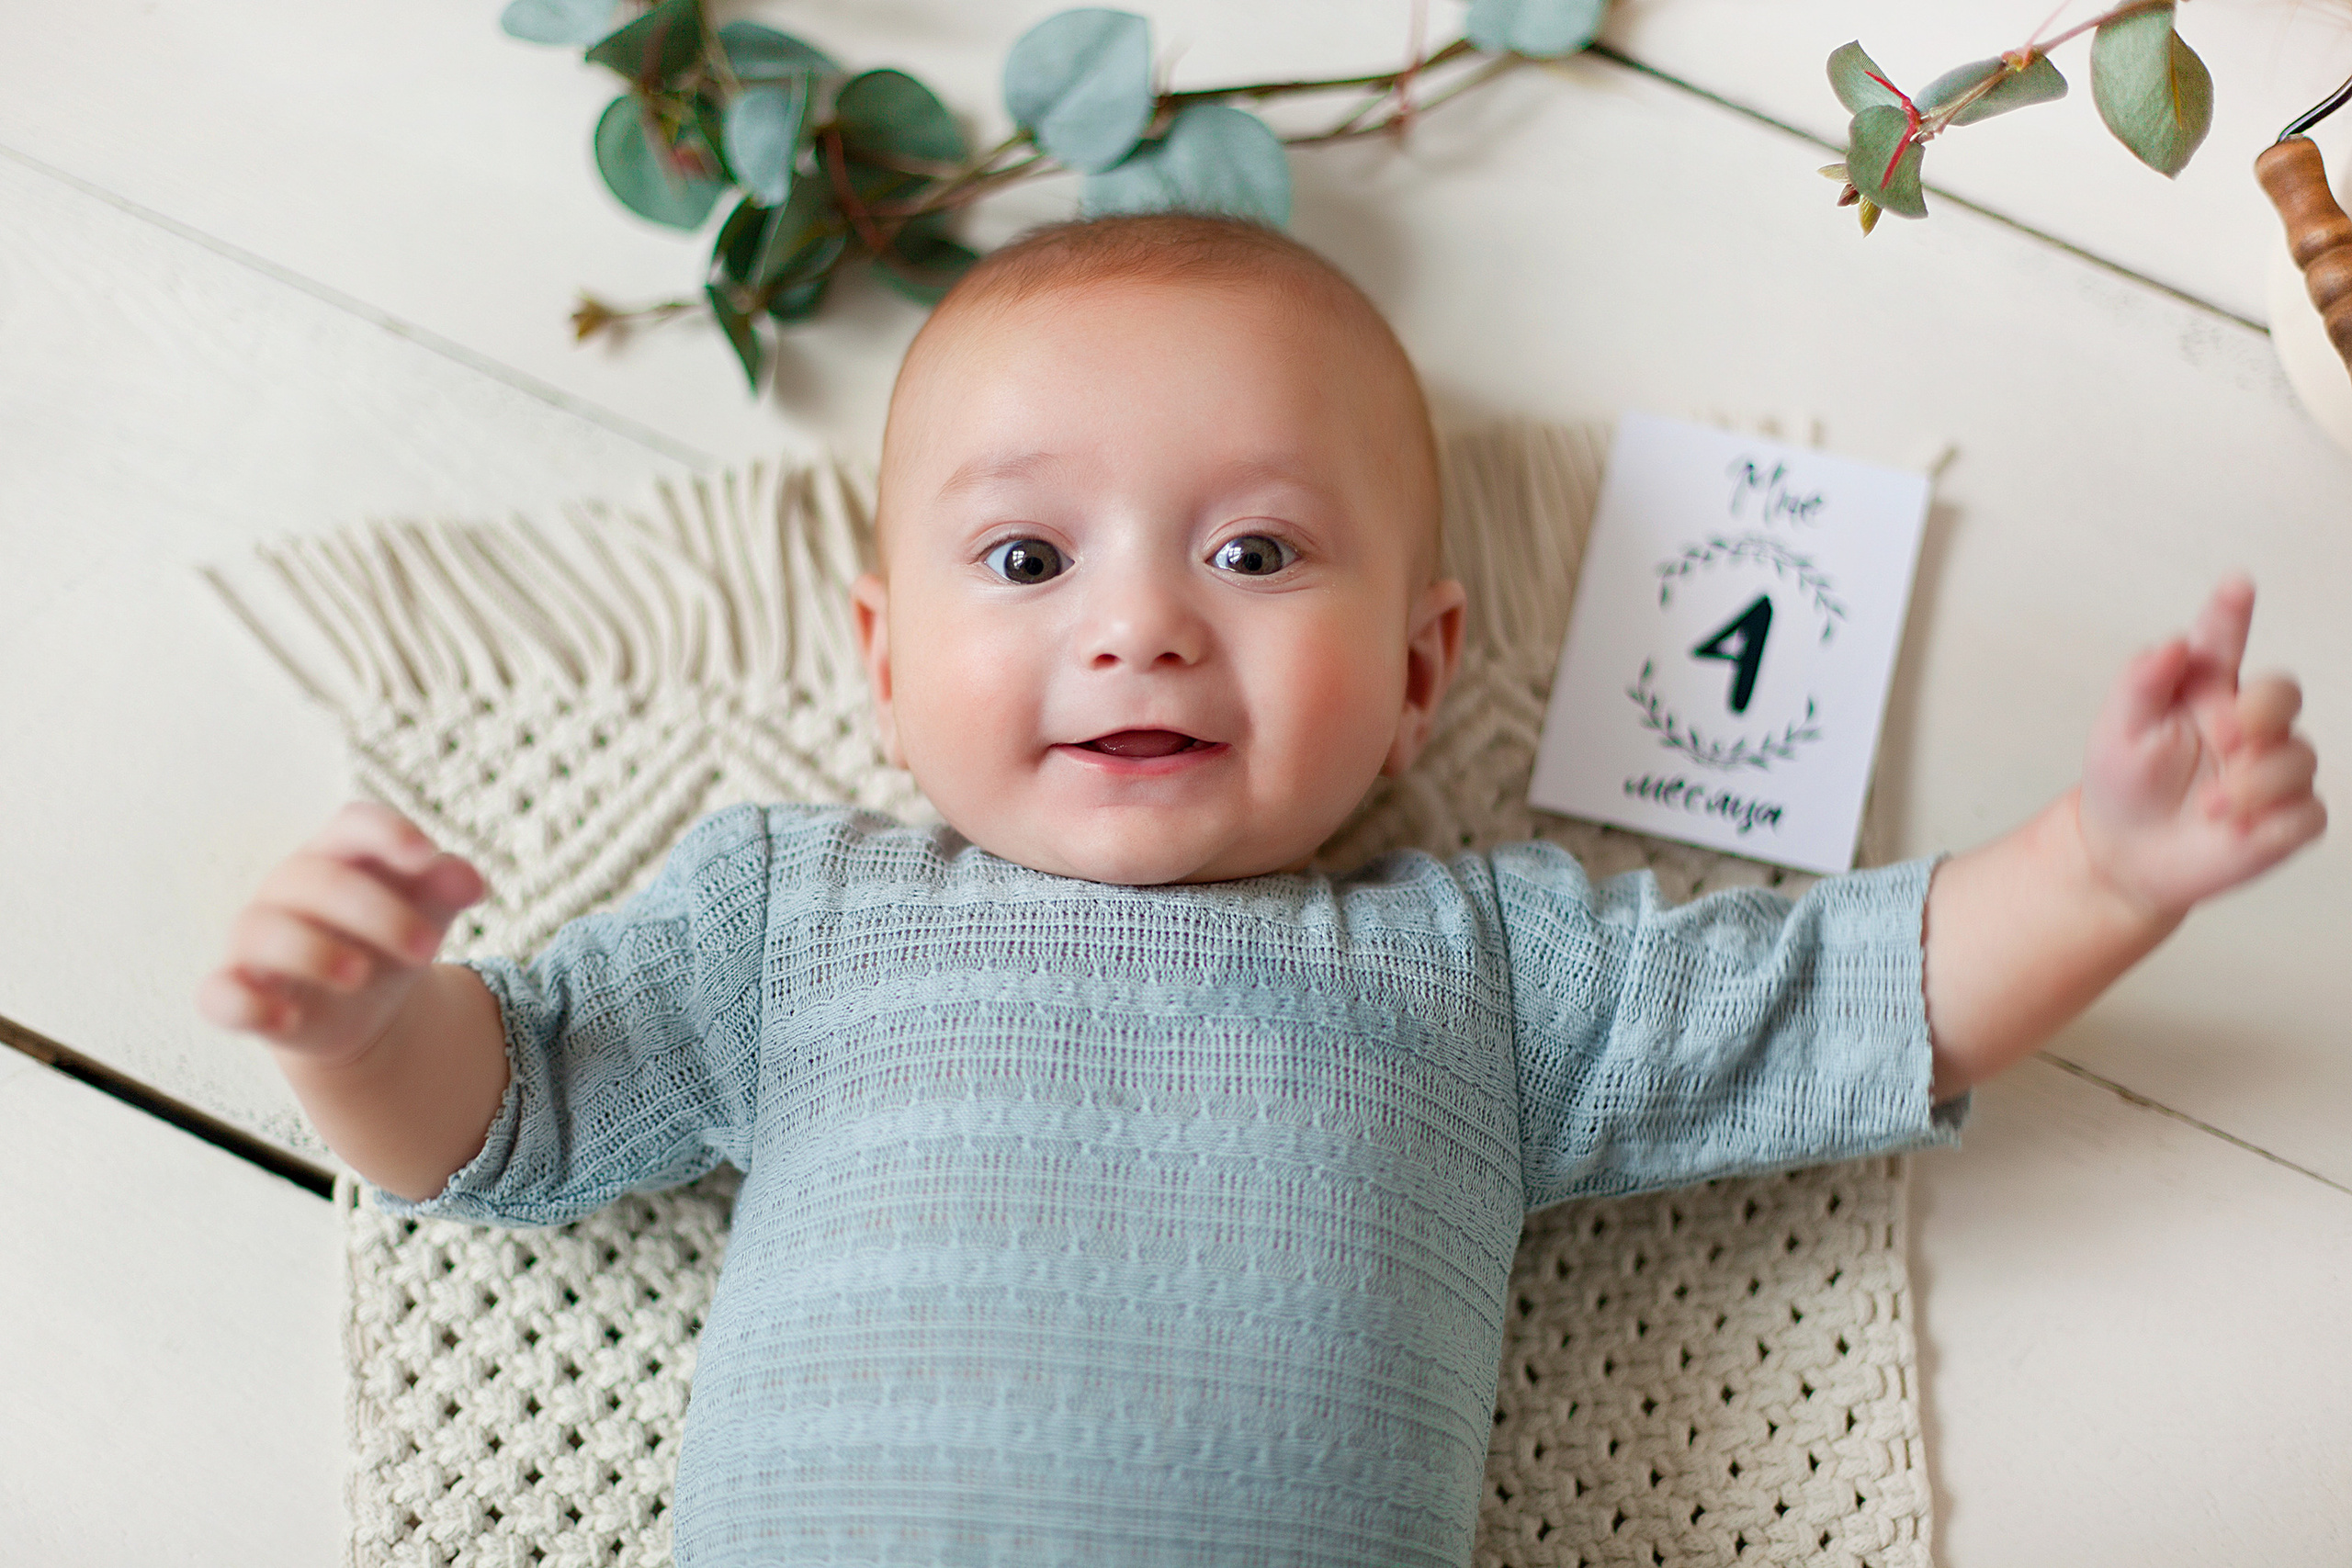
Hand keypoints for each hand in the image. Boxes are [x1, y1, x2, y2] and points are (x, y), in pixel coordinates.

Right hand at [197, 802, 487, 1065]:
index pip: (353, 824)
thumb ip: (449, 886)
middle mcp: (289, 889)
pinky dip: (245, 1005)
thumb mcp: (430, 909)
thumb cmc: (394, 935)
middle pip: (318, 880)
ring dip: (312, 951)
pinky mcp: (238, 992)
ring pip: (263, 930)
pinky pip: (219, 994)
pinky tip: (288, 1019)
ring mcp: (257, 940)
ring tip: (361, 975)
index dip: (386, 833)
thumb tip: (470, 881)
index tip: (425, 855)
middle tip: (428, 949)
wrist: (366, 1006)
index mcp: (341, 855)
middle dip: (377, 913)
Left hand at [2078, 576, 2325, 920]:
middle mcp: (2244, 720)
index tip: (2236, 584)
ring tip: (2209, 806)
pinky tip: (2236, 830)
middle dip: (2261, 712)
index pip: (2223, 640)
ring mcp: (2271, 766)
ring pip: (2298, 758)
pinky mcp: (2287, 814)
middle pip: (2283, 692)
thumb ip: (2141, 682)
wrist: (2126, 855)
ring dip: (2254, 783)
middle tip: (2223, 739)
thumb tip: (2172, 643)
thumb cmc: (2123, 783)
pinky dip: (2272, 822)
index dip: (2232, 611)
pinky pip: (2308, 811)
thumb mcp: (2116, 732)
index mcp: (2202, 689)